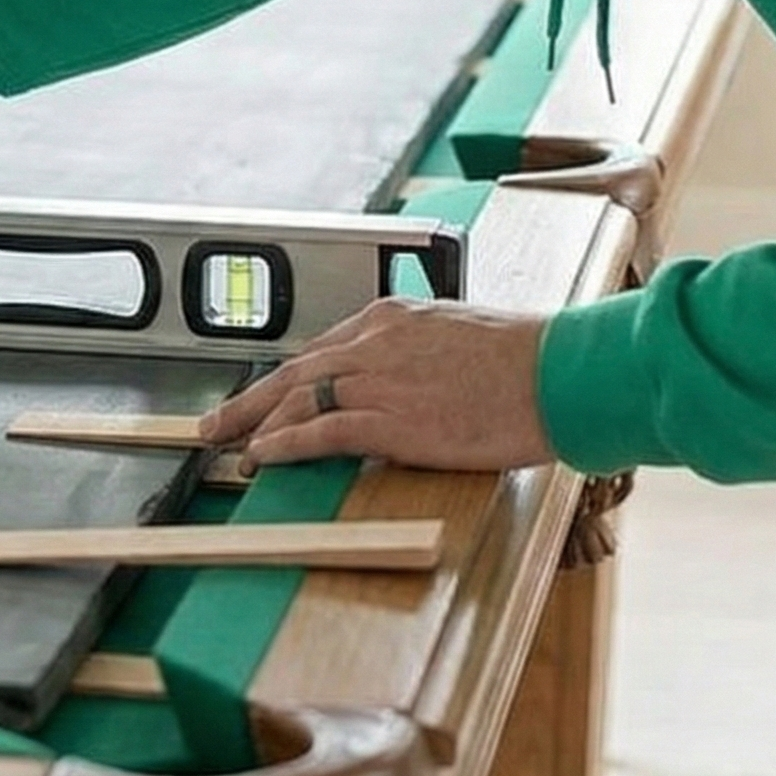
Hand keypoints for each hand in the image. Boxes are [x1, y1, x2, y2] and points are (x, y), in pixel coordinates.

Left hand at [199, 298, 555, 472]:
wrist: (558, 373)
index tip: (268, 396)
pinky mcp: (390, 418)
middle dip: (250, 399)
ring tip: (228, 447)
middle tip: (218, 422)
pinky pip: (320, 431)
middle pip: (294, 370)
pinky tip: (263, 457)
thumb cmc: (529, 361)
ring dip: (255, 425)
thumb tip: (415, 386)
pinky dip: (285, 444)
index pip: (324, 349)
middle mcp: (376, 341)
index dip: (288, 379)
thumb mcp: (463, 340)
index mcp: (394, 318)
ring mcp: (380, 379)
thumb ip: (424, 358)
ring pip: (298, 399)